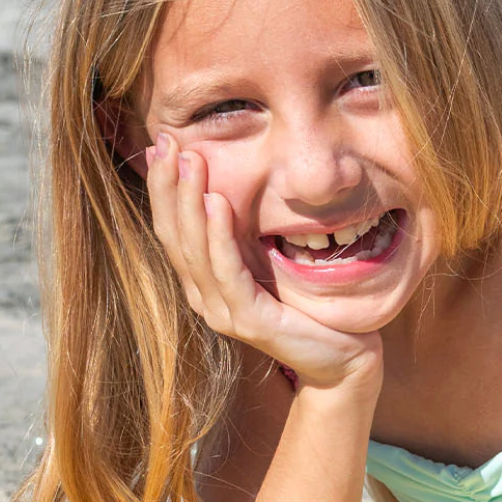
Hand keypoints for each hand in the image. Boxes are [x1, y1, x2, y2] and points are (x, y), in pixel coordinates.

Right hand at [146, 134, 381, 391]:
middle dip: (169, 185)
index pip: (173, 229)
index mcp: (205, 283)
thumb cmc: (307, 308)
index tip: (161, 145)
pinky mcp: (248, 320)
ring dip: (190, 200)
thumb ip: (243, 237)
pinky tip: (217, 203)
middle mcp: (205, 297)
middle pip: (174, 234)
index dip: (164, 187)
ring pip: (195, 249)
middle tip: (166, 142)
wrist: (341, 359)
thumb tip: (226, 189)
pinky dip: (219, 234)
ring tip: (191, 161)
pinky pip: (227, 270)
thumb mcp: (268, 262)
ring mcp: (222, 311)